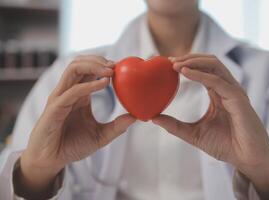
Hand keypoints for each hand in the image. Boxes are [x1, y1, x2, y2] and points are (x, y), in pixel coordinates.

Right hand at [15, 55, 135, 198]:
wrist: (51, 161)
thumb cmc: (72, 146)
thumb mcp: (100, 136)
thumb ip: (117, 127)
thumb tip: (135, 118)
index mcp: (79, 95)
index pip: (88, 70)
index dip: (104, 65)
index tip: (121, 68)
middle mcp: (69, 92)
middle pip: (80, 64)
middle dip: (99, 60)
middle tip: (116, 65)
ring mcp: (60, 98)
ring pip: (73, 69)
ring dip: (93, 66)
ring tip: (110, 71)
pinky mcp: (55, 108)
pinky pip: (72, 91)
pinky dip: (89, 84)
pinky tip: (104, 84)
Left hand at [152, 54, 268, 197]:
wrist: (246, 160)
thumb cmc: (225, 145)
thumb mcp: (193, 134)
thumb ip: (174, 125)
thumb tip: (153, 118)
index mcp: (218, 93)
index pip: (203, 70)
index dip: (187, 64)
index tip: (168, 64)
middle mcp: (227, 89)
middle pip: (209, 62)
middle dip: (189, 57)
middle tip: (169, 61)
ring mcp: (234, 92)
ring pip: (215, 65)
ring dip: (194, 61)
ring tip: (175, 64)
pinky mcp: (238, 99)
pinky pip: (218, 81)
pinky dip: (201, 74)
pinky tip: (185, 72)